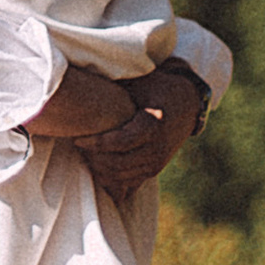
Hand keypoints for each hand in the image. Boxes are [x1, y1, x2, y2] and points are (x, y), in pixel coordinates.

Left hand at [80, 62, 209, 200]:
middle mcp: (158, 147)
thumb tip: (82, 87)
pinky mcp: (155, 169)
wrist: (187, 104)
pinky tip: (97, 164)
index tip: (78, 139)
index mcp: (154, 124)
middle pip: (118, 163)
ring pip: (121, 176)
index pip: (120, 142)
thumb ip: (116, 90)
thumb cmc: (156, 87)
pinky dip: (111, 177)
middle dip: (94, 158)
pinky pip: (129, 182)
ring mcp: (158, 161)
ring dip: (100, 169)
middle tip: (79, 147)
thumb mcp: (140, 83)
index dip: (96, 144)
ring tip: (85, 155)